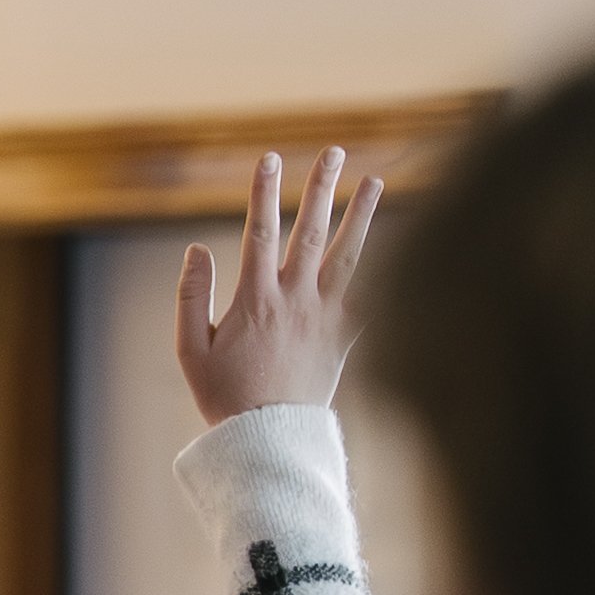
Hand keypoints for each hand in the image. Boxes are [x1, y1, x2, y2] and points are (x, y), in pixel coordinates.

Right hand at [176, 145, 383, 426]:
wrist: (269, 441)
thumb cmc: (225, 398)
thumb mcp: (190, 350)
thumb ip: (189, 296)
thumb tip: (194, 248)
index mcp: (255, 300)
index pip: (259, 231)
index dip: (263, 191)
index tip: (269, 157)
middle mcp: (295, 301)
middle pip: (311, 232)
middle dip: (321, 188)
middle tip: (334, 152)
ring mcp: (324, 319)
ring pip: (348, 257)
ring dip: (362, 217)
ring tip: (376, 182)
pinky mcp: (345, 340)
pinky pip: (372, 302)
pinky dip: (389, 274)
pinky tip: (404, 247)